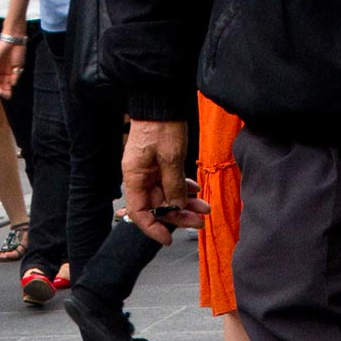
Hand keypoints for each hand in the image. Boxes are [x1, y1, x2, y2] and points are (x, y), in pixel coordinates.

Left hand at [0, 38, 24, 96]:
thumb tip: (12, 85)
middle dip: (2, 89)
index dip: (8, 90)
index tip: (9, 95)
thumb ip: (15, 76)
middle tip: (4, 95)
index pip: (7, 83)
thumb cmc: (19, 51)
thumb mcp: (19, 66)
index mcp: (10, 71)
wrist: (15, 40)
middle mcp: (3, 69)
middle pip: (0, 82)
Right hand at [121, 118, 206, 244]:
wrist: (161, 101)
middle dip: (178, 215)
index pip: (138, 213)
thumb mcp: (171, 158)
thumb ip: (173, 186)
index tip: (168, 239)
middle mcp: (140, 177)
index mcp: (135, 177)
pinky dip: (184, 188)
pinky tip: (197, 191)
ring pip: (167, 195)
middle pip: (157, 206)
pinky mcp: (159, 164)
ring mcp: (150, 171)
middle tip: (199, 222)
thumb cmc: (161, 126)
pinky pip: (171, 182)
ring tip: (205, 208)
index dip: (153, 229)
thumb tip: (176, 207)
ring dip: (185, 203)